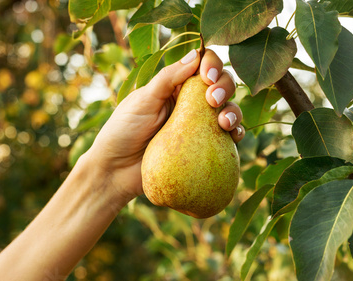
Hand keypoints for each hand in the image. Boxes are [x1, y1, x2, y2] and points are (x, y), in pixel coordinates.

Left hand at [83, 49, 243, 204]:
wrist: (116, 170)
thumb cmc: (123, 131)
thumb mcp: (142, 100)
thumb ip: (168, 78)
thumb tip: (196, 54)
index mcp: (175, 86)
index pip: (201, 66)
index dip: (211, 65)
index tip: (207, 76)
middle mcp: (190, 102)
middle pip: (220, 85)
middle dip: (224, 86)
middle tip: (212, 100)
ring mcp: (198, 125)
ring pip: (228, 110)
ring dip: (233, 111)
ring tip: (223, 122)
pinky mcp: (204, 147)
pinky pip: (227, 138)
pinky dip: (235, 133)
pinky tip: (233, 136)